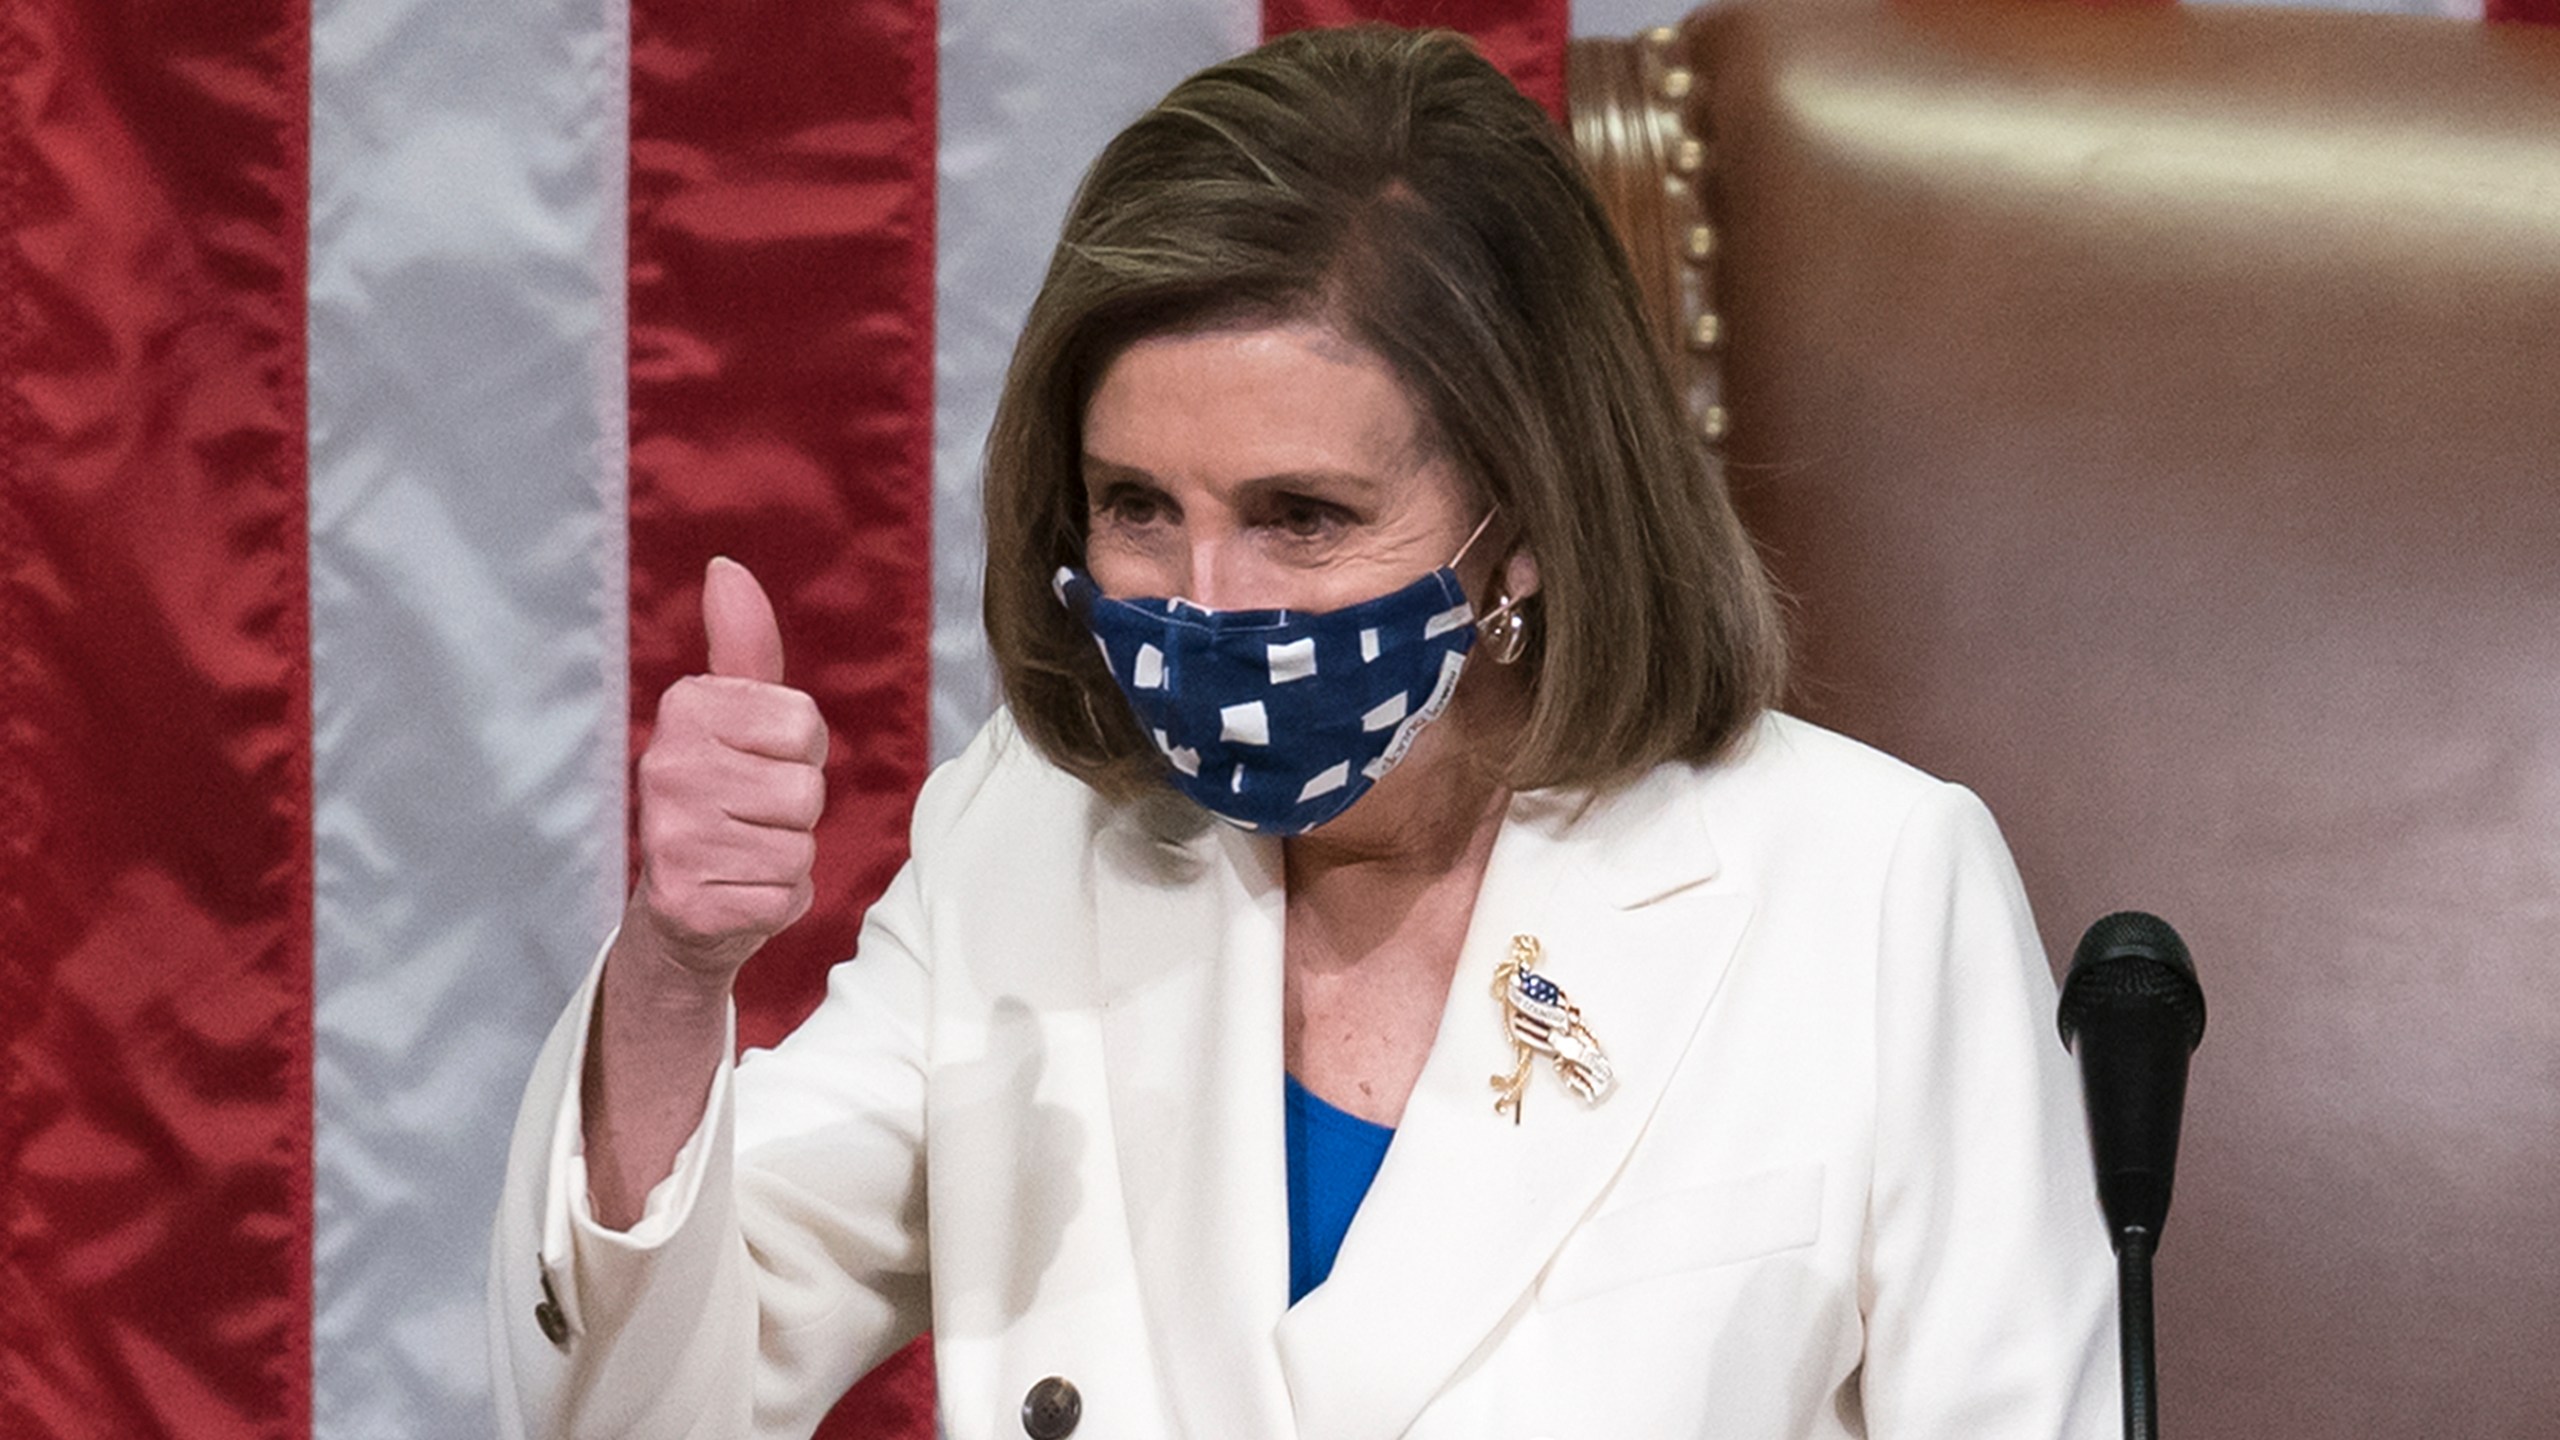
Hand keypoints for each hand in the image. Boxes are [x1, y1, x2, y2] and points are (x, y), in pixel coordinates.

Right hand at [624, 557, 828, 983]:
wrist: (682, 907)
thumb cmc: (725, 795)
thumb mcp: (736, 714)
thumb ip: (743, 645)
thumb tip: (726, 567)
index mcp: (684, 709)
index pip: (803, 723)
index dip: (800, 751)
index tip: (761, 762)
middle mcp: (664, 767)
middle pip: (806, 787)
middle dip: (796, 809)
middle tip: (752, 816)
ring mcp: (672, 838)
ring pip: (800, 844)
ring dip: (788, 856)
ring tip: (746, 852)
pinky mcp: (689, 902)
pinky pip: (788, 895)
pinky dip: (778, 901)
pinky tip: (740, 891)